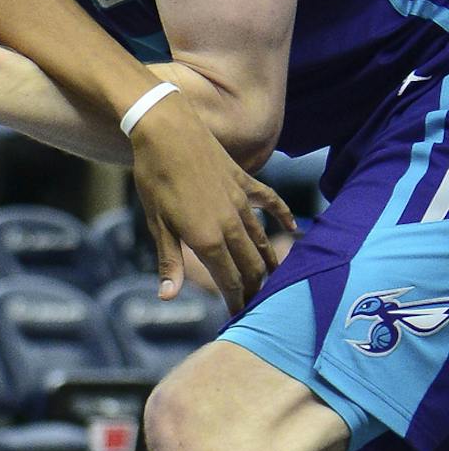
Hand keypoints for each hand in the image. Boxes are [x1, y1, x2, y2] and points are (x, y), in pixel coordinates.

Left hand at [128, 95, 291, 312]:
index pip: (230, 281)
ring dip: (269, 262)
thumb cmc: (155, 179)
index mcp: (207, 239)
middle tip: (259, 306)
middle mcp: (231, 224)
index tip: (241, 317)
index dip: (237, 302)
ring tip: (276, 281)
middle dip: (256, 289)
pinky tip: (294, 228)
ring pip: (262, 240)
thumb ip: (169, 261)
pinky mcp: (245, 182)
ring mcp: (241, 202)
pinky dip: (283, 217)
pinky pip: (270, 203)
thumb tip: (168, 296)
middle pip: (251, 266)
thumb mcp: (157, 224)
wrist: (169, 133)